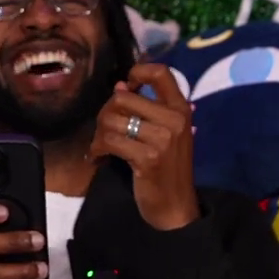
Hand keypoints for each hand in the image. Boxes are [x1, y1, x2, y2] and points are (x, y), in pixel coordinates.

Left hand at [90, 63, 199, 230]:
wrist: (175, 206)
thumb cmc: (168, 168)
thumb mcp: (166, 134)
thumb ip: (147, 109)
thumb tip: (120, 85)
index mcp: (182, 108)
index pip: (161, 72)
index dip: (138, 72)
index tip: (126, 88)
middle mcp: (175, 119)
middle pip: (123, 97)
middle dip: (105, 113)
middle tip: (104, 131)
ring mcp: (162, 139)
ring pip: (112, 119)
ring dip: (98, 133)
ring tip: (101, 146)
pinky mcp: (147, 158)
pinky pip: (109, 141)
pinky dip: (96, 149)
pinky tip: (98, 157)